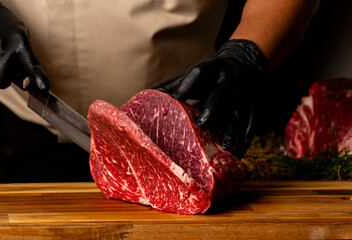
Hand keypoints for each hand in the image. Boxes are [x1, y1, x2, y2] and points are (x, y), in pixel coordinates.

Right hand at [0, 0, 48, 89]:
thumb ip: (25, 59)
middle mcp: (3, 46)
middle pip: (0, 79)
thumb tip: (27, 83)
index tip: (44, 87)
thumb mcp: (23, 40)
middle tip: (7, 72)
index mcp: (19, 42)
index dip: (38, 77)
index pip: (30, 64)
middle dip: (3, 80)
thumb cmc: (10, 30)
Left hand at [153, 39, 269, 157]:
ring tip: (222, 151)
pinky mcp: (257, 105)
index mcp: (211, 69)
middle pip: (222, 93)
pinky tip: (236, 155)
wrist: (245, 65)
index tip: (176, 98)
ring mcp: (247, 91)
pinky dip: (244, 141)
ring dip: (231, 132)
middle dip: (214, 107)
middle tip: (203, 125)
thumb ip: (173, 85)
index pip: (198, 74)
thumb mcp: (194, 76)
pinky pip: (252, 124)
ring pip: (239, 113)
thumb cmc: (211, 77)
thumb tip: (144, 96)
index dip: (187, 85)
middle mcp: (230, 78)